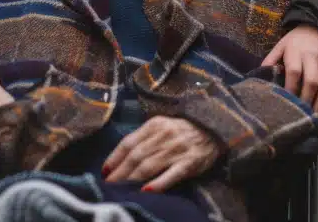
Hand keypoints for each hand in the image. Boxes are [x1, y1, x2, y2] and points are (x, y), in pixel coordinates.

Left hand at [102, 116, 221, 191]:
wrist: (213, 127)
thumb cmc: (182, 130)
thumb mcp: (162, 127)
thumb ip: (144, 138)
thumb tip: (122, 158)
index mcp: (154, 125)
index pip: (128, 142)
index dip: (114, 158)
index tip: (104, 172)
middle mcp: (163, 136)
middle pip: (135, 156)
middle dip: (119, 173)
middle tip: (108, 187)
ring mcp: (176, 149)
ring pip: (149, 166)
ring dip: (132, 180)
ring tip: (120, 191)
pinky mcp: (189, 163)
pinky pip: (171, 175)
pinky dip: (158, 183)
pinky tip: (146, 191)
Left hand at [262, 25, 317, 116]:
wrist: (315, 28)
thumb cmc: (294, 42)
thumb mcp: (280, 46)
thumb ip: (271, 60)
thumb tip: (260, 77)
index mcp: (296, 49)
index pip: (294, 71)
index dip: (290, 88)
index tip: (287, 102)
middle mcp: (314, 55)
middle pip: (312, 81)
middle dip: (306, 100)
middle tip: (302, 114)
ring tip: (314, 117)